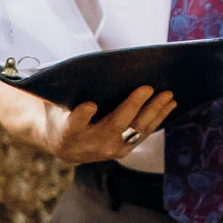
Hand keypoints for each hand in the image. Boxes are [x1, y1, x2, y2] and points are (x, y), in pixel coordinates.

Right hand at [37, 86, 177, 164]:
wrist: (66, 148)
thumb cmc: (61, 117)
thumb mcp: (53, 105)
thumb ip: (60, 93)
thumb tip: (66, 72)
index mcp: (68, 131)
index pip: (74, 124)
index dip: (82, 115)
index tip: (89, 105)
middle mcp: (91, 143)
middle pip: (114, 125)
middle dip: (132, 106)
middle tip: (147, 87)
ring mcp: (110, 149)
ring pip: (135, 130)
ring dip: (154, 111)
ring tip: (167, 95)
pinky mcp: (124, 150)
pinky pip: (143, 133)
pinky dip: (158, 118)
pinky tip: (169, 104)